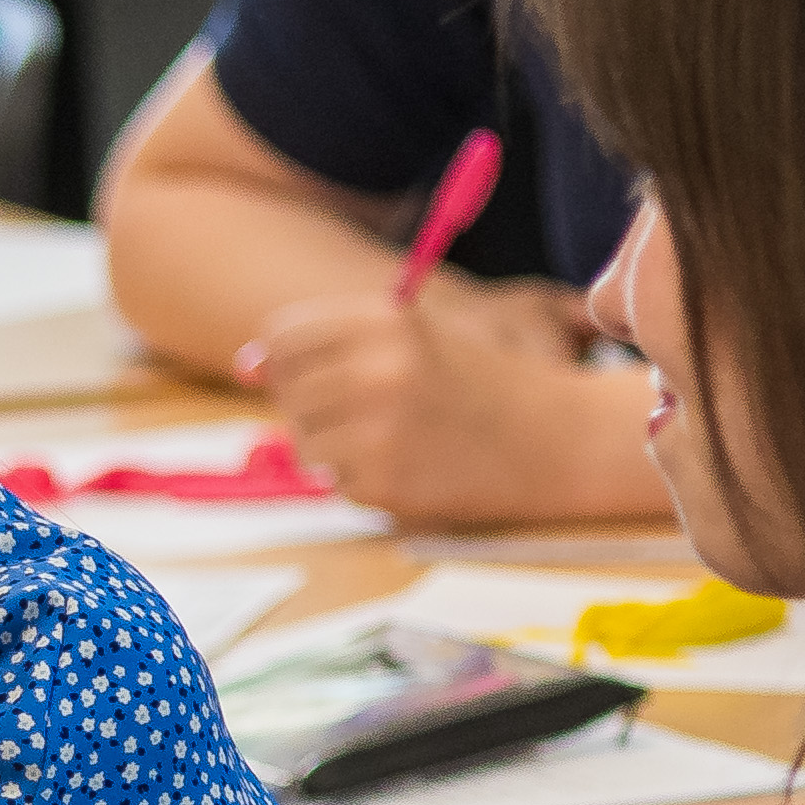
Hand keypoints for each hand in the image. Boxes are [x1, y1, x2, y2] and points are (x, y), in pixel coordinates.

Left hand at [239, 272, 654, 529]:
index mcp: (382, 320)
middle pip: (286, 393)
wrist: (559, 438)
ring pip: (304, 443)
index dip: (290, 361)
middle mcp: (374, 369)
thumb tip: (245, 367)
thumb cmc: (481, 385)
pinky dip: (364, 482)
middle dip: (314, 407)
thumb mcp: (413, 341)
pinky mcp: (385, 481)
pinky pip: (336, 484)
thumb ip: (330, 345)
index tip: (321, 374)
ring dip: (335, 449)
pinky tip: (412, 467)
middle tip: (374, 413)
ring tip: (395, 439)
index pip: (281, 338)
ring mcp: (377, 429)